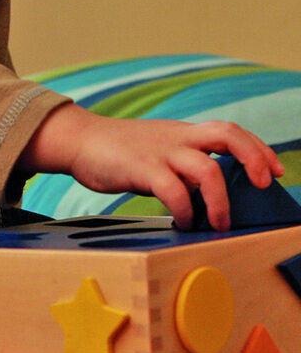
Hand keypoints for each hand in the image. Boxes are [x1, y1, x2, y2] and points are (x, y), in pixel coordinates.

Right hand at [19, 103, 284, 229]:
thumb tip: (209, 194)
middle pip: (227, 135)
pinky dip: (185, 210)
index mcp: (182, 133)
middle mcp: (176, 138)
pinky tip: (182, 221)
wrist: (77, 140)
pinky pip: (173, 190)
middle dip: (254, 158)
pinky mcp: (140, 168)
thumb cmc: (116, 151)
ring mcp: (159, 152)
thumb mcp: (156, 148)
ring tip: (218, 222)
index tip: (275, 171)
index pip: (230, 131)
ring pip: (207, 169)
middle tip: (263, 184)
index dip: (258, 148)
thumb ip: (182, 163)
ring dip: (220, 200)